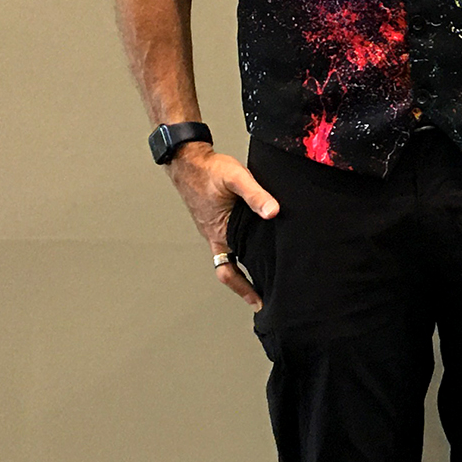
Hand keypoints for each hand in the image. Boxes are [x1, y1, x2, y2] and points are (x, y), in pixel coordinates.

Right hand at [167, 142, 276, 308]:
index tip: (259, 302)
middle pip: (230, 269)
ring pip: (230, 256)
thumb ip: (256, 195)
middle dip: (247, 283)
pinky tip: (257, 244)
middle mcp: (215, 235)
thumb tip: (273, 212)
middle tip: (267, 295)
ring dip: (245, 267)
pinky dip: (242, 249)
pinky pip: (229, 241)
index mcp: (218, 232)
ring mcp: (214, 229)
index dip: (244, 288)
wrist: (188, 159)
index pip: (229, 271)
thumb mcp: (237, 178)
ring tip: (266, 274)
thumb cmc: (209, 169)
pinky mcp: (216, 220)